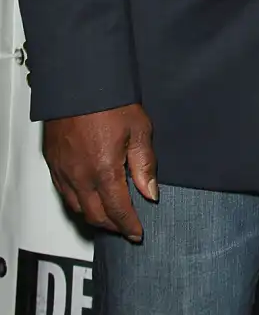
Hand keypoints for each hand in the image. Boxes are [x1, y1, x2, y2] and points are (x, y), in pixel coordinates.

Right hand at [43, 104, 157, 240]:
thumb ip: (145, 165)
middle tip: (125, 227)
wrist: (80, 81)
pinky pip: (63, 193)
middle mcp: (80, 176)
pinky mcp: (53, 162)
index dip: (129, 225)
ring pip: (77, 208)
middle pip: (95, 215)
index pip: (118, 210)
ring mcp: (63, 170)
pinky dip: (77, 202)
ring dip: (94, 216)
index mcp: (104, 170)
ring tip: (108, 216)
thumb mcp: (139, 130)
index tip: (137, 233)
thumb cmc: (110, 100)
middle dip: (112, 225)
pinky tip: (87, 198)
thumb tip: (150, 192)